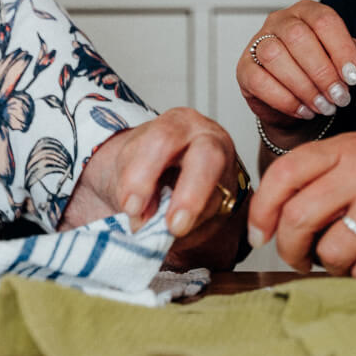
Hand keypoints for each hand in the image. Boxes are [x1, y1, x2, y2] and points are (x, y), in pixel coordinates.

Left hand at [65, 107, 245, 266]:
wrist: (158, 173)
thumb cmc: (142, 164)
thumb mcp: (127, 165)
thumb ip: (130, 186)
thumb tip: (143, 218)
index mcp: (178, 123)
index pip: (163, 141)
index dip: (144, 176)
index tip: (131, 206)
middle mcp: (209, 139)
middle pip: (208, 159)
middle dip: (190, 196)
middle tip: (173, 226)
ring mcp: (225, 168)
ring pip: (216, 196)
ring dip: (187, 221)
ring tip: (162, 230)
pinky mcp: (229, 197)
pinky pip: (217, 217)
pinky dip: (193, 231)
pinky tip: (176, 232)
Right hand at [237, 1, 355, 144]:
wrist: (294, 101)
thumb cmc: (317, 72)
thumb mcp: (340, 62)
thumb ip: (352, 57)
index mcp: (306, 11)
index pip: (324, 20)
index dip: (341, 49)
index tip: (353, 77)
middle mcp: (279, 21)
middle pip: (298, 37)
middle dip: (323, 72)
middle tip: (339, 97)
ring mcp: (257, 43)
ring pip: (275, 56)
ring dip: (304, 86)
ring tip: (323, 106)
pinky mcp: (244, 68)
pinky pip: (259, 80)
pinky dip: (285, 99)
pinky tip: (303, 110)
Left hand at [249, 132, 355, 280]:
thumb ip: (324, 177)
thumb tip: (275, 219)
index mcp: (346, 148)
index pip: (284, 175)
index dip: (262, 211)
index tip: (259, 235)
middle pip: (299, 218)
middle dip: (291, 250)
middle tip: (301, 259)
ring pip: (333, 252)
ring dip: (333, 268)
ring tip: (348, 261)